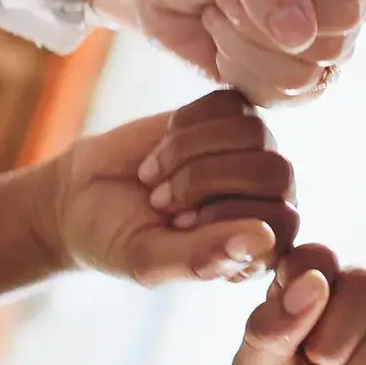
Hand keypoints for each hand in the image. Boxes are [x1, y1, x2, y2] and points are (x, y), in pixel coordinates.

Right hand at [44, 91, 297, 284]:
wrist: (82, 197)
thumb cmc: (119, 239)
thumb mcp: (150, 260)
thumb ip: (204, 258)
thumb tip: (263, 238)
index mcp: (260, 246)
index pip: (283, 222)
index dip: (226, 217)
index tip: (176, 226)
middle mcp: (267, 198)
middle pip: (274, 172)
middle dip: (204, 181)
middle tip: (159, 201)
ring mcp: (252, 154)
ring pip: (254, 133)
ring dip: (189, 153)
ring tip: (154, 176)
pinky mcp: (230, 117)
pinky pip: (230, 104)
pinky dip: (186, 124)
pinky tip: (162, 145)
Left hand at [86, 0, 365, 105]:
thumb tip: (302, 37)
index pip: (346, 12)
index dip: (289, 9)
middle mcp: (350, 4)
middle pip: (328, 51)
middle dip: (256, 29)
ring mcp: (327, 47)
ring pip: (302, 81)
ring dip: (242, 50)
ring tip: (222, 17)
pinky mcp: (298, 82)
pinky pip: (280, 100)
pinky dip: (238, 73)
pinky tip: (224, 43)